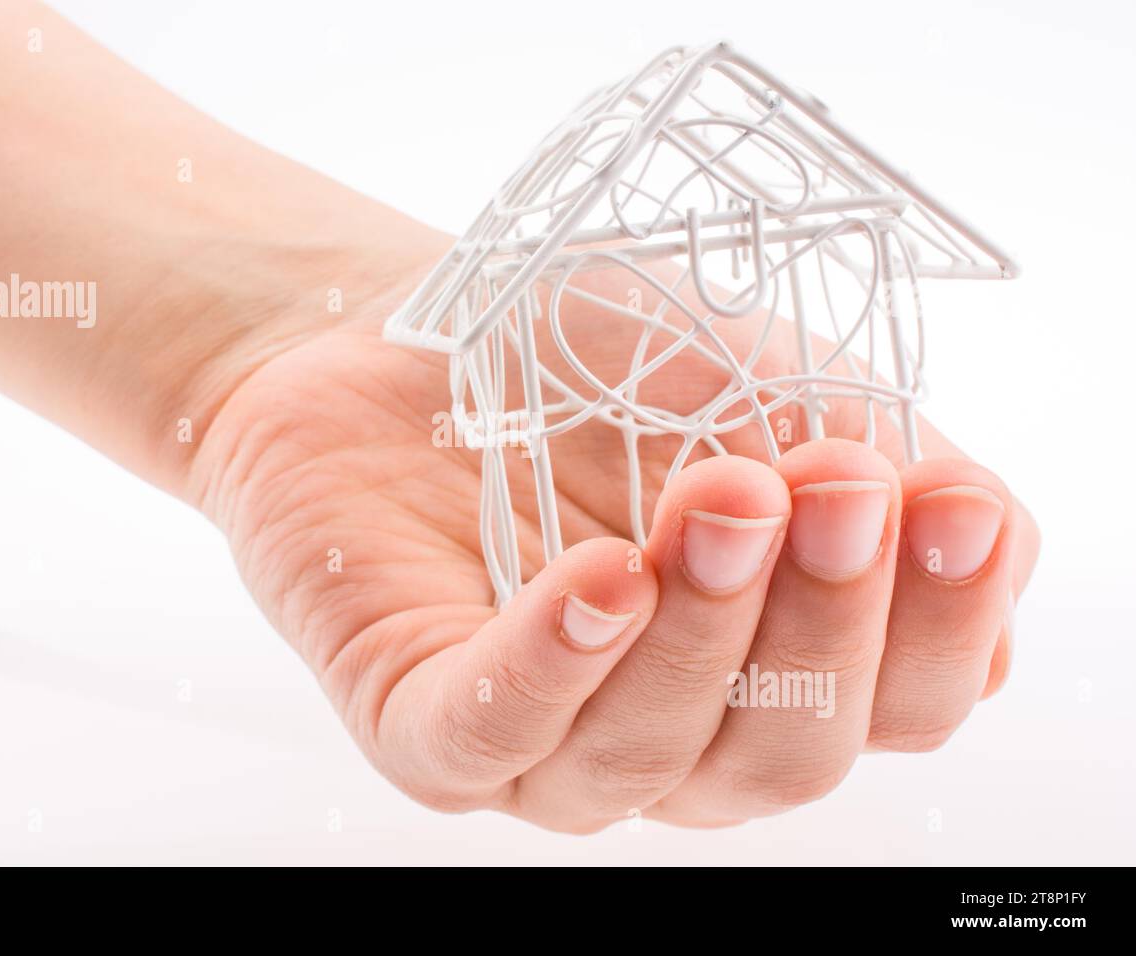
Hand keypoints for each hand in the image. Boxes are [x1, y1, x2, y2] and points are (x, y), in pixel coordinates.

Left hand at [189, 231, 1039, 832]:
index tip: (957, 503)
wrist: (426, 332)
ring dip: (701, 630)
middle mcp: (671, 735)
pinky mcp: (422, 722)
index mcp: (770, 676)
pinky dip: (554, 664)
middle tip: (830, 486)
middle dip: (823, 624)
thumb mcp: (776, 395)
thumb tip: (997, 551)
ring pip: (648, 755)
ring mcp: (546, 744)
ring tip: (722, 500)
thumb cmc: (613, 371)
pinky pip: (489, 734)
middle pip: (784, 756)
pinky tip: (603, 582)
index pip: (895, 710)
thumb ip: (887, 472)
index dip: (943, 627)